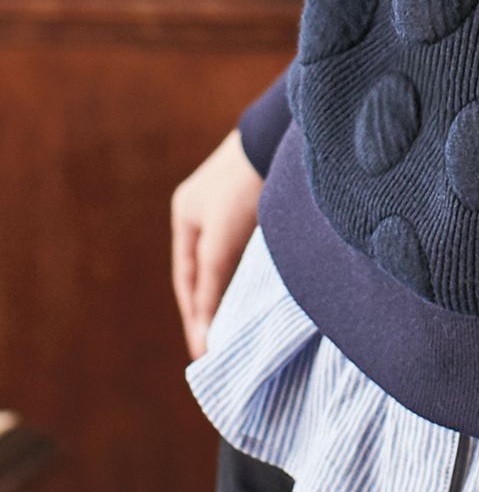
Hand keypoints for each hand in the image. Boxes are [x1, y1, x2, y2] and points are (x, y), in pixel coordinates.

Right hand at [170, 127, 264, 358]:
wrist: (280, 138)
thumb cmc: (243, 189)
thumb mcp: (220, 243)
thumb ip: (211, 288)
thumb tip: (204, 338)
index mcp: (186, 215)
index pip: (187, 279)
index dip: (196, 316)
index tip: (204, 353)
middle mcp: (206, 209)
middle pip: (207, 271)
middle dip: (214, 307)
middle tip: (224, 347)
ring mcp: (234, 203)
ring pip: (232, 260)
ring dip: (236, 290)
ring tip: (246, 327)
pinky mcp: (263, 200)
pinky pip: (253, 246)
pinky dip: (255, 270)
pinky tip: (267, 288)